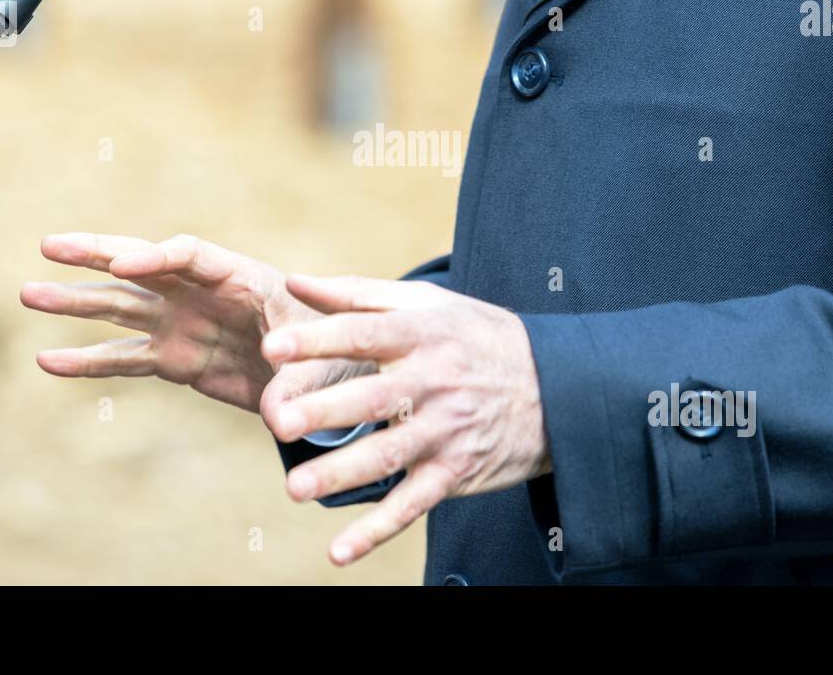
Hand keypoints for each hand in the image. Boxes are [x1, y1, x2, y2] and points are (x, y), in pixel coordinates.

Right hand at [21, 233, 367, 412]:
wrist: (328, 372)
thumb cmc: (332, 349)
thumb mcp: (322, 362)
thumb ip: (297, 383)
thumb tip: (278, 417)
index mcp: (242, 276)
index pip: (191, 256)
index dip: (158, 256)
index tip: (125, 263)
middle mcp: (203, 293)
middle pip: (143, 266)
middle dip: (97, 253)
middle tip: (48, 245)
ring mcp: (183, 324)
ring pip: (121, 307)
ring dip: (76, 302)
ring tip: (27, 292)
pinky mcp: (174, 360)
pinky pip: (124, 360)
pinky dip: (87, 362)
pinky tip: (46, 361)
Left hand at [260, 274, 549, 564]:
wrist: (559, 386)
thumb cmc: (476, 337)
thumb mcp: (428, 305)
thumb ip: (357, 294)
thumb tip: (296, 281)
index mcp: (423, 333)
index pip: (365, 334)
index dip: (319, 340)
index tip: (273, 348)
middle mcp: (435, 381)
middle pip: (374, 397)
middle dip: (326, 411)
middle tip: (279, 422)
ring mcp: (447, 430)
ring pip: (390, 455)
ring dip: (342, 473)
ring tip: (296, 488)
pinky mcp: (457, 472)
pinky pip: (414, 503)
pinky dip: (377, 531)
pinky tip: (339, 550)